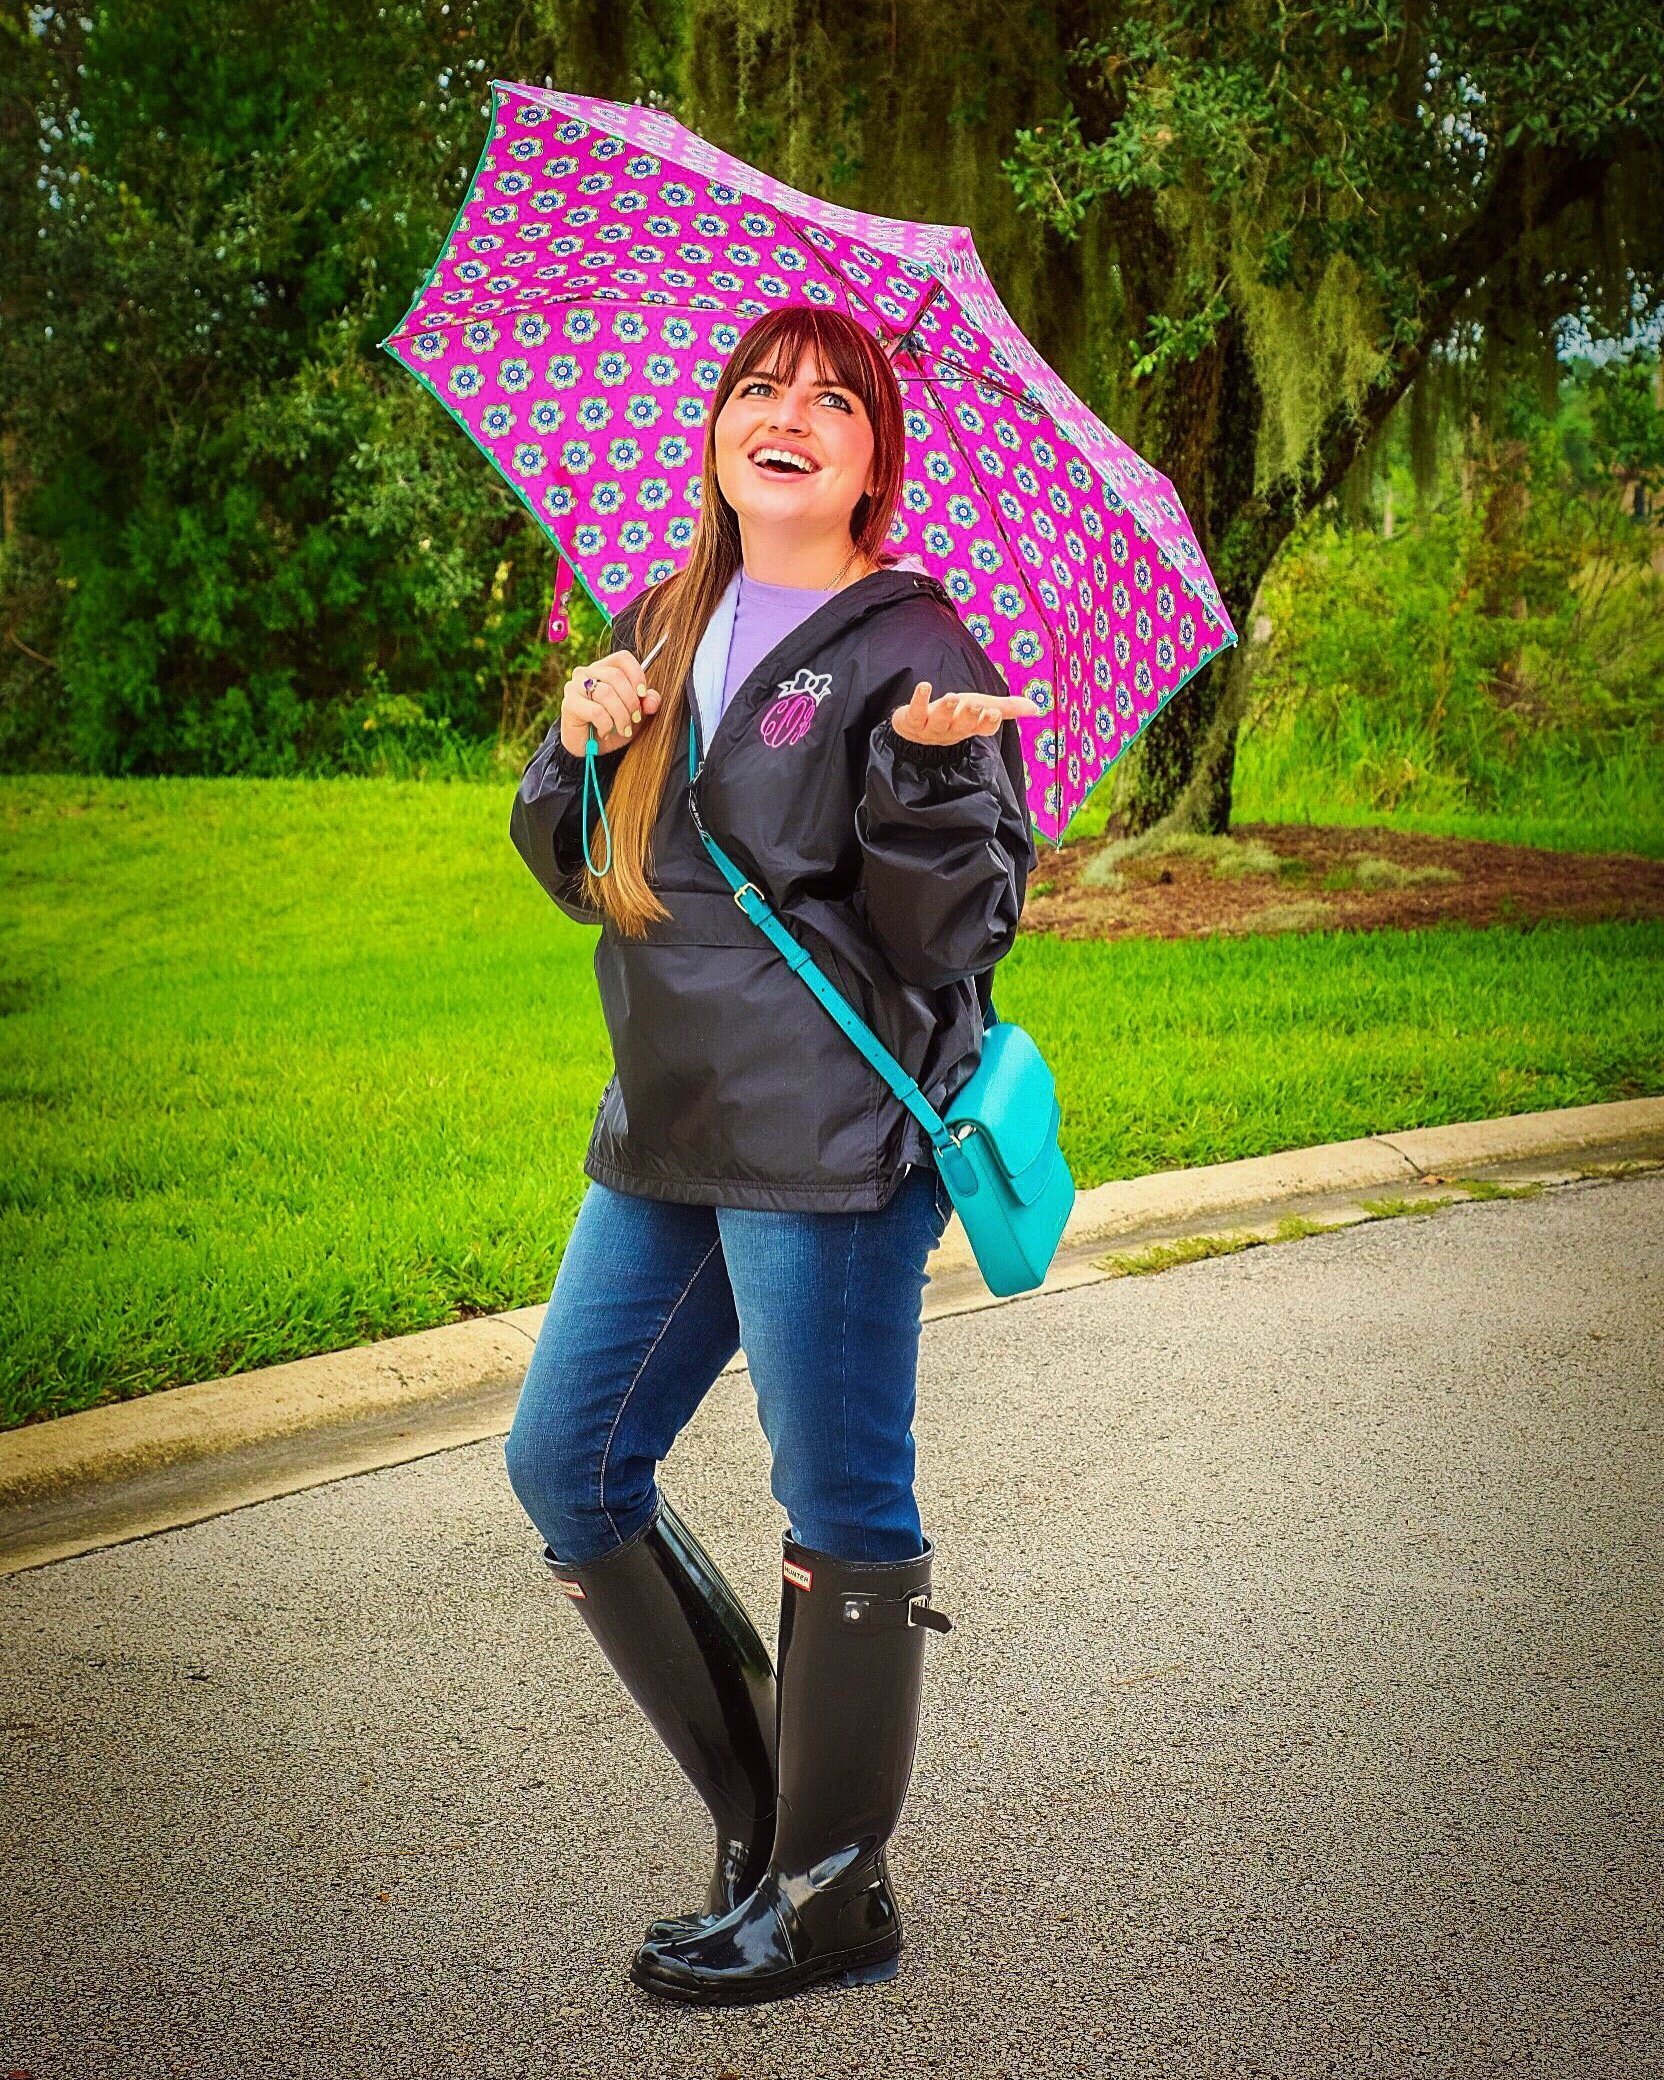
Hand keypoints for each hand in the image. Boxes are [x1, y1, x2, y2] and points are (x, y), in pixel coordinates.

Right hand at [558, 649, 662, 756]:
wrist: (590, 750)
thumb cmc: (612, 726)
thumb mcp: (636, 714)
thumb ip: (647, 703)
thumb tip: (652, 700)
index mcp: (603, 669)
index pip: (622, 658)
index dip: (636, 675)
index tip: (643, 694)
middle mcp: (586, 672)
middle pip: (615, 676)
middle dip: (631, 701)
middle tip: (635, 719)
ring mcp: (575, 686)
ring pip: (606, 693)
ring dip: (621, 716)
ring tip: (623, 729)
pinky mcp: (569, 703)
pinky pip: (596, 711)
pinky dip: (607, 725)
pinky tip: (605, 732)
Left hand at [889, 679, 1043, 746]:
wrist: (916, 730)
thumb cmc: (953, 716)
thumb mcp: (980, 709)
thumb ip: (1007, 708)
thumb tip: (1037, 708)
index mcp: (970, 728)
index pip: (983, 728)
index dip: (988, 722)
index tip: (993, 713)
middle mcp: (952, 730)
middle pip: (962, 725)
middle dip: (970, 716)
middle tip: (976, 706)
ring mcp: (930, 727)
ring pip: (939, 721)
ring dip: (946, 709)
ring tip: (952, 697)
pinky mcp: (911, 720)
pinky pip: (915, 711)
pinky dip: (919, 699)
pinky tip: (924, 687)